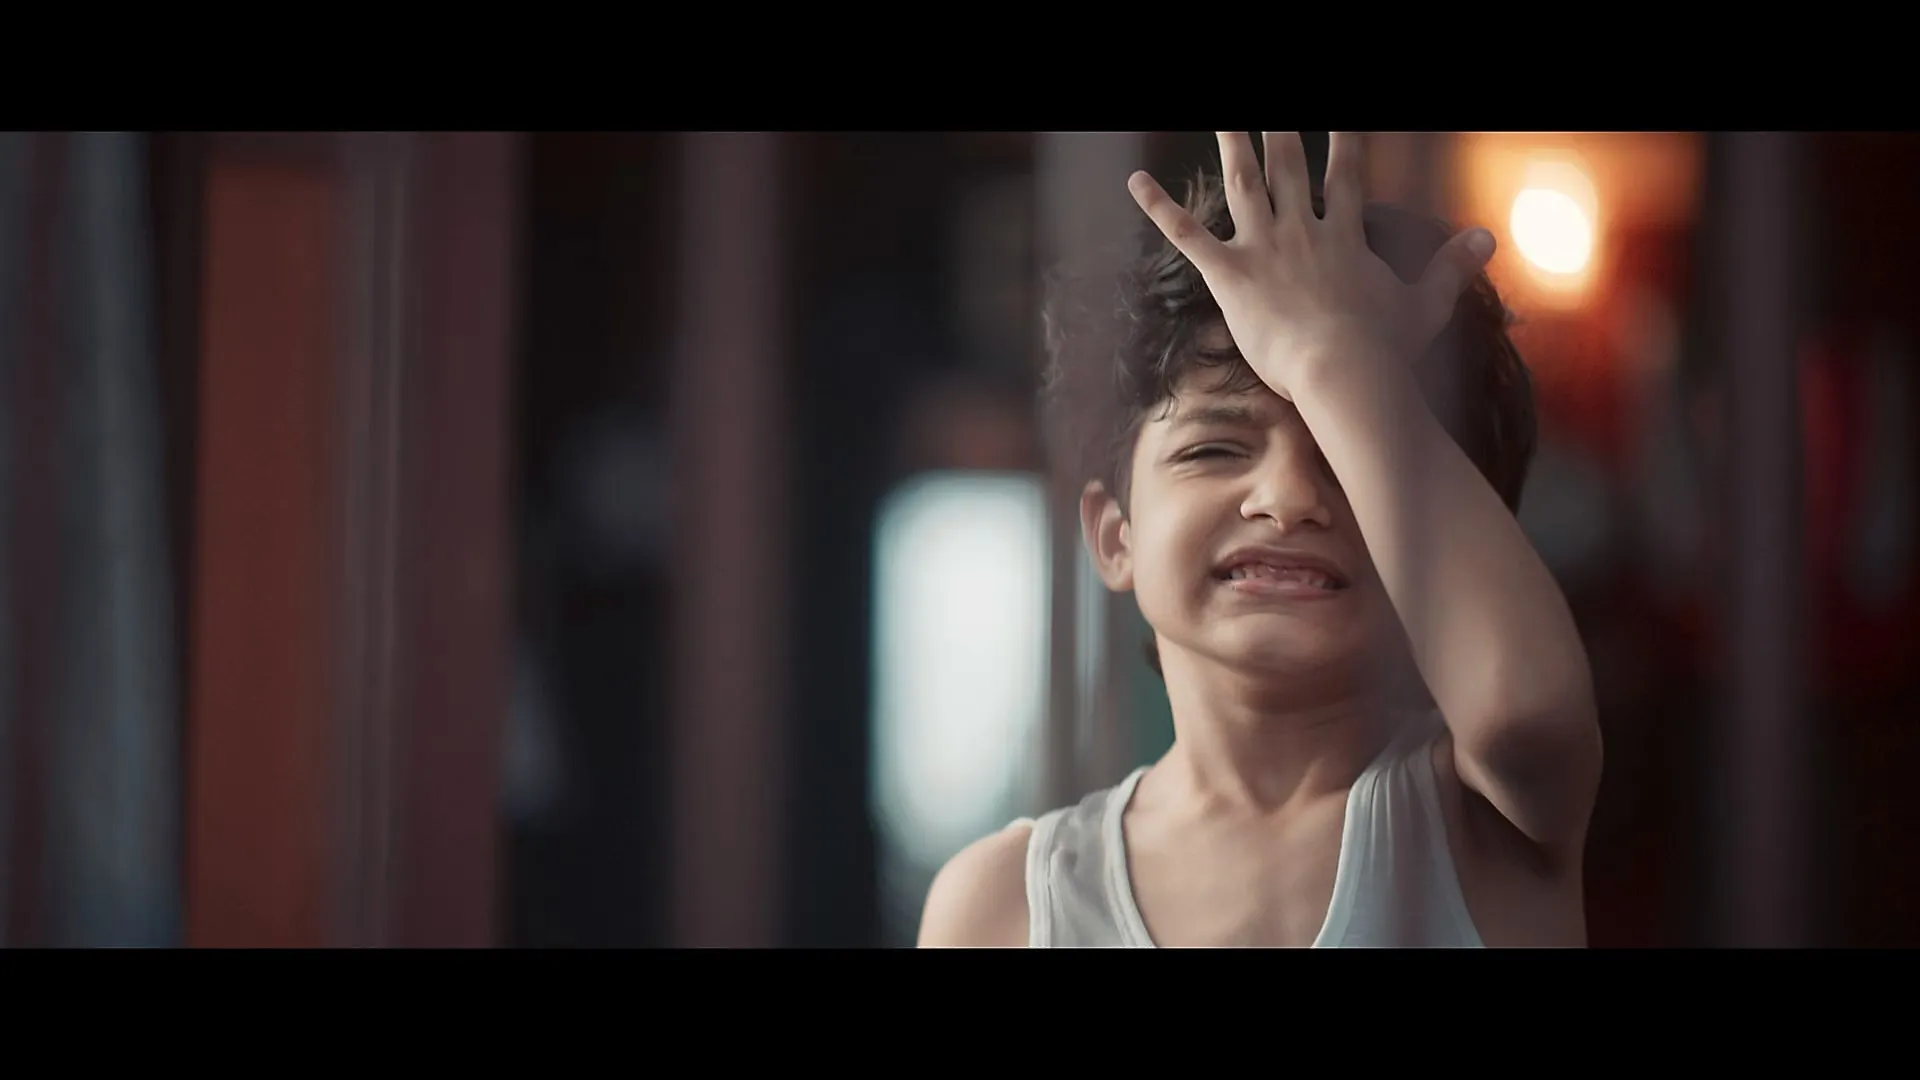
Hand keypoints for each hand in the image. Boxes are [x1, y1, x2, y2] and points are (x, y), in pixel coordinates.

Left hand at [1126, 132, 1495, 399]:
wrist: (1346, 371)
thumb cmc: (1387, 349)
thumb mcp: (1427, 305)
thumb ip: (1453, 268)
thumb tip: (1488, 238)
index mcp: (1345, 236)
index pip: (1346, 175)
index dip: (1344, 141)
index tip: (1342, 120)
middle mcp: (1303, 230)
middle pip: (1288, 166)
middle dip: (1279, 131)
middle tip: (1270, 109)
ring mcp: (1265, 248)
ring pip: (1243, 183)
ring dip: (1231, 144)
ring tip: (1224, 116)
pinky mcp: (1229, 274)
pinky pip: (1187, 234)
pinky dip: (1159, 207)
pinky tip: (1135, 179)